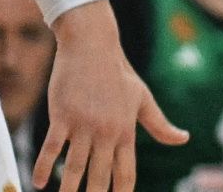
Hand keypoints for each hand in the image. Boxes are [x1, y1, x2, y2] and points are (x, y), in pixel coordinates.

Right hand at [36, 1, 187, 191]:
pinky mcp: (62, 116)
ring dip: (68, 190)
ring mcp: (83, 125)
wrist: (93, 45)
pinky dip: (43, 167)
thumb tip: (184, 139)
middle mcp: (106, 132)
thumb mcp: (143, 98)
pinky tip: (38, 183)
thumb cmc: (118, 72)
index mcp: (126, 131)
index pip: (126, 174)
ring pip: (74, 167)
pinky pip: (52, 148)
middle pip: (100, 177)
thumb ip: (160, 125)